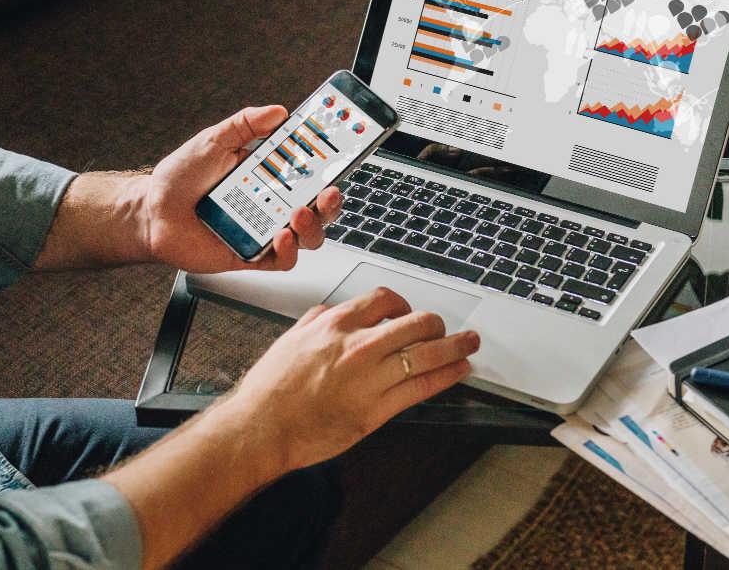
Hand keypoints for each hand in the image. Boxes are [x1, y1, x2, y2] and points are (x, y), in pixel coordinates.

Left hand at [141, 106, 342, 273]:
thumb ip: (246, 124)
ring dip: (312, 226)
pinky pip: (282, 260)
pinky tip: (280, 236)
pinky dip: (288, 250)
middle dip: (331, 202)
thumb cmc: (181, 178)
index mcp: (271, 176)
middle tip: (329, 190)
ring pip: (308, 237)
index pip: (312, 172)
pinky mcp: (252, 256)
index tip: (345, 154)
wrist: (150, 212)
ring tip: (298, 213)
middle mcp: (273, 205)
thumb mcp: (215, 140)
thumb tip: (278, 111)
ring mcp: (264, 231)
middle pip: (319, 209)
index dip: (333, 166)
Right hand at [226, 288, 479, 472]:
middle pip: (415, 322)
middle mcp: (356, 345)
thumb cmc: (270, 390)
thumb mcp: (289, 340)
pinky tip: (459, 370)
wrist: (259, 428)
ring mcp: (369, 378)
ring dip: (455, 346)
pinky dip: (447, 375)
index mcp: (334, 324)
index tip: (408, 314)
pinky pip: (422, 387)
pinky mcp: (376, 410)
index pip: (384, 300)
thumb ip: (314, 321)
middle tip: (444, 329)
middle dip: (436, 324)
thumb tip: (330, 311)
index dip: (404, 305)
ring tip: (469, 343)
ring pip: (427, 353)